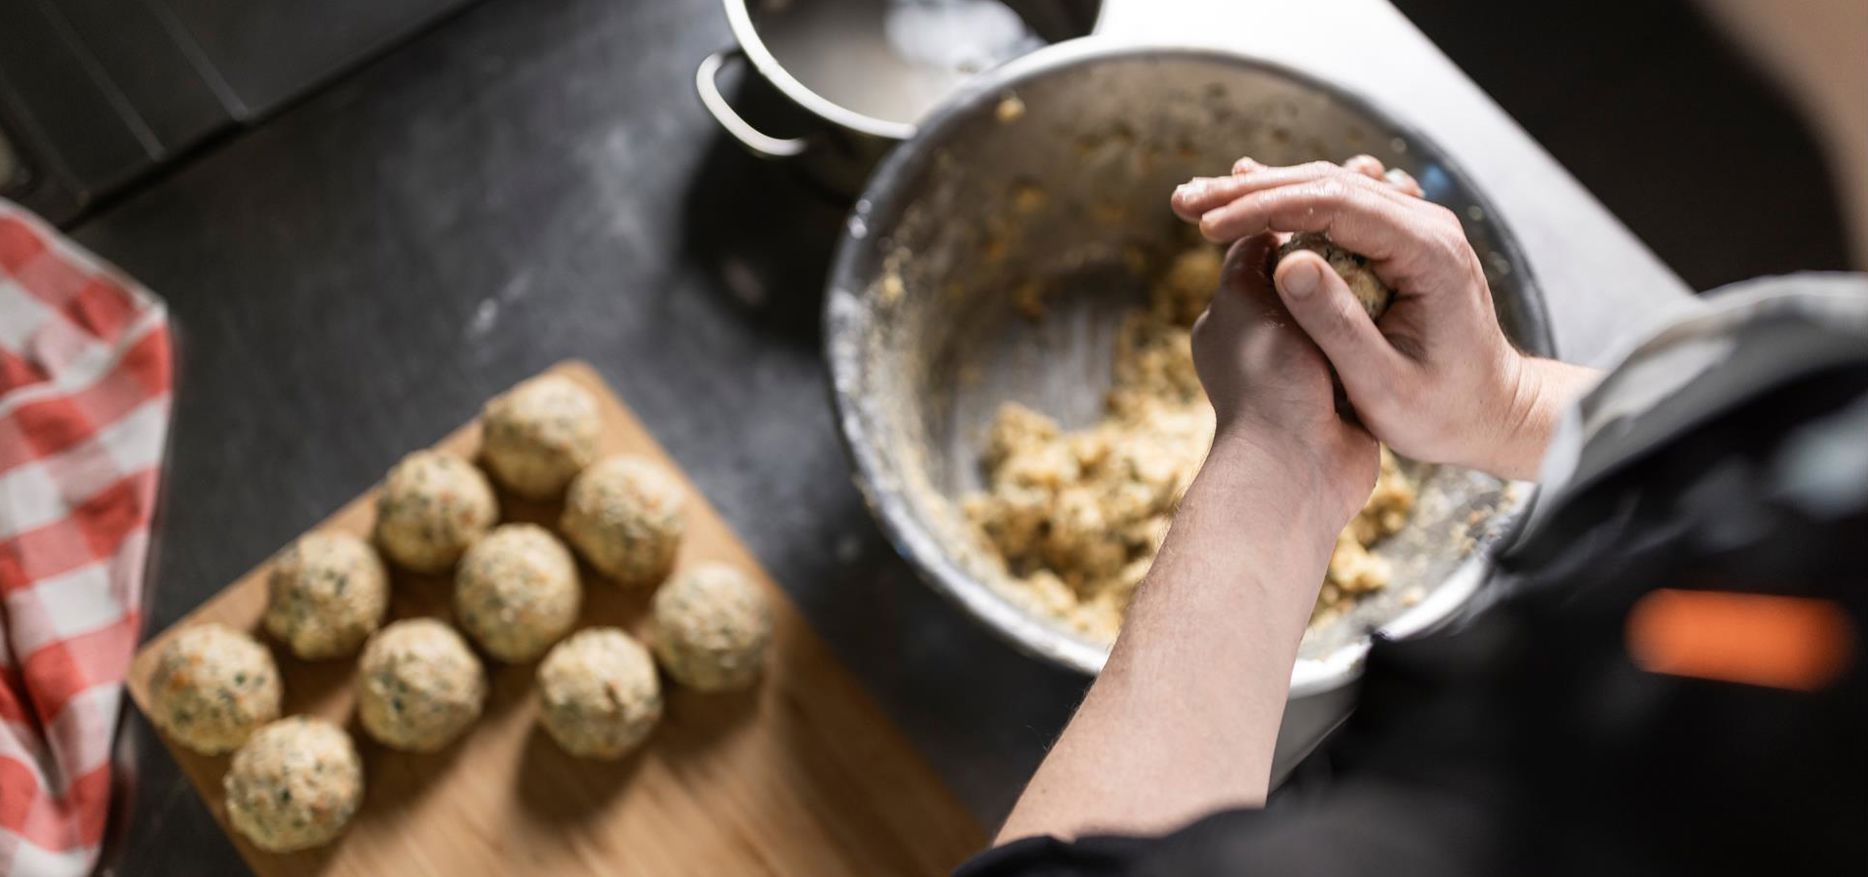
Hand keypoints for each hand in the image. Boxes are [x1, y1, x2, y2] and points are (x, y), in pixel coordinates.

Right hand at [1171, 156, 1594, 480]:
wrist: (1495, 414)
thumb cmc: (1443, 414)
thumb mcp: (1385, 384)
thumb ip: (1339, 325)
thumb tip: (1286, 261)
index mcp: (1428, 253)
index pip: (1332, 204)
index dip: (1264, 208)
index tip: (1208, 226)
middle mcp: (1427, 226)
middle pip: (1326, 183)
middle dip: (1249, 190)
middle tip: (1185, 200)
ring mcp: (1417, 229)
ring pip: (1329, 188)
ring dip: (1261, 192)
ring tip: (1201, 199)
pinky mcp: (1402, 241)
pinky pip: (1339, 208)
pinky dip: (1287, 204)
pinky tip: (1248, 201)